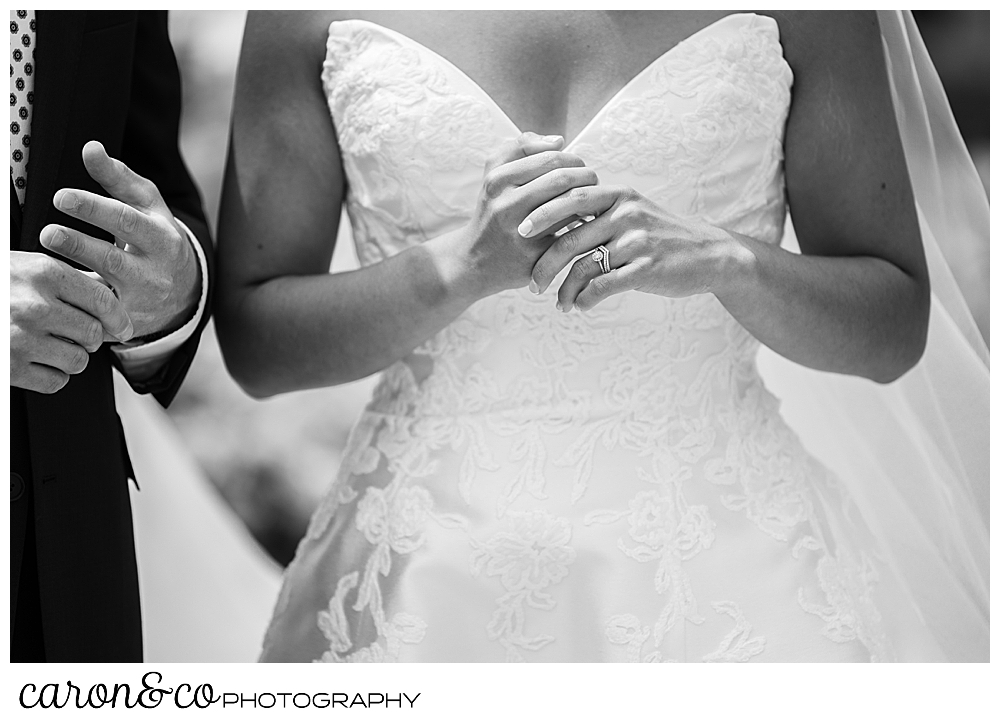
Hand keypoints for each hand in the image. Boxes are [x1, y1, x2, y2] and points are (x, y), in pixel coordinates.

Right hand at [10, 250, 133, 393]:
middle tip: (73, 333)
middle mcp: (35, 306)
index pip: (104, 301)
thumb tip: (111, 298)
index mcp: (44, 274)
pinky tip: (36, 362)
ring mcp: (22, 339)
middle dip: (89, 338)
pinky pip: (56, 381)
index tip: (123, 328)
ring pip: (79, 361)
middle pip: (95, 334)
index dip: (119, 318)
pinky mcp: (10, 368)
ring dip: (70, 357)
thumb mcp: (26, 268)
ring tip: (50, 345)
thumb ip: (66, 280)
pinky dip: (51, 376)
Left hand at [38, 141, 200, 338]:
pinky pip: (98, 317)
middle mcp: (154, 271)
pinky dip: (76, 309)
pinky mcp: (127, 322)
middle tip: (48, 233)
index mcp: (160, 236)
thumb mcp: (147, 205)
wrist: (184, 290)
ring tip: (42, 263)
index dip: (93, 209)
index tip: (61, 197)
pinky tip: (52, 297)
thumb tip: (90, 148)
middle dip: (79, 246)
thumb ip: (117, 177)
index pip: (126, 220)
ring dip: (72, 279)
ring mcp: (141, 299)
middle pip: (114, 259)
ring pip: (104, 294)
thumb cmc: (156, 236)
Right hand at [436, 132, 598, 302]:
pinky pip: (568, 233)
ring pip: (567, 205)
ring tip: (591, 197)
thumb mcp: (494, 175)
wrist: (474, 261)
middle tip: (592, 180)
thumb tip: (558, 141)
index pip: (549, 158)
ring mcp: (519, 232)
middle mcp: (505, 205)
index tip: (579, 165)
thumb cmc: (493, 212)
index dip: (572, 159)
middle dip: (585, 176)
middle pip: (561, 179)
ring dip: (587, 199)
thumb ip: (520, 148)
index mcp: (497, 181)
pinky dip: (582, 224)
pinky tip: (584, 220)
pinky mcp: (534, 256)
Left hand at [524, 186, 738, 310]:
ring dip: (565, 290)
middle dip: (543, 263)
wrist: (709, 254)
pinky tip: (581, 306)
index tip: (518, 232)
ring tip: (558, 304)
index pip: (569, 198)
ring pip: (584, 266)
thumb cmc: (660, 235)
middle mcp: (625, 213)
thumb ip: (597, 211)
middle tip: (531, 283)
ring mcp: (637, 240)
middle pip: (569, 238)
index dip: (541, 214)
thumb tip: (552, 217)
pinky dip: (587, 298)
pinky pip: (604, 285)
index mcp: (617, 195)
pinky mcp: (647, 267)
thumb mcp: (631, 212)